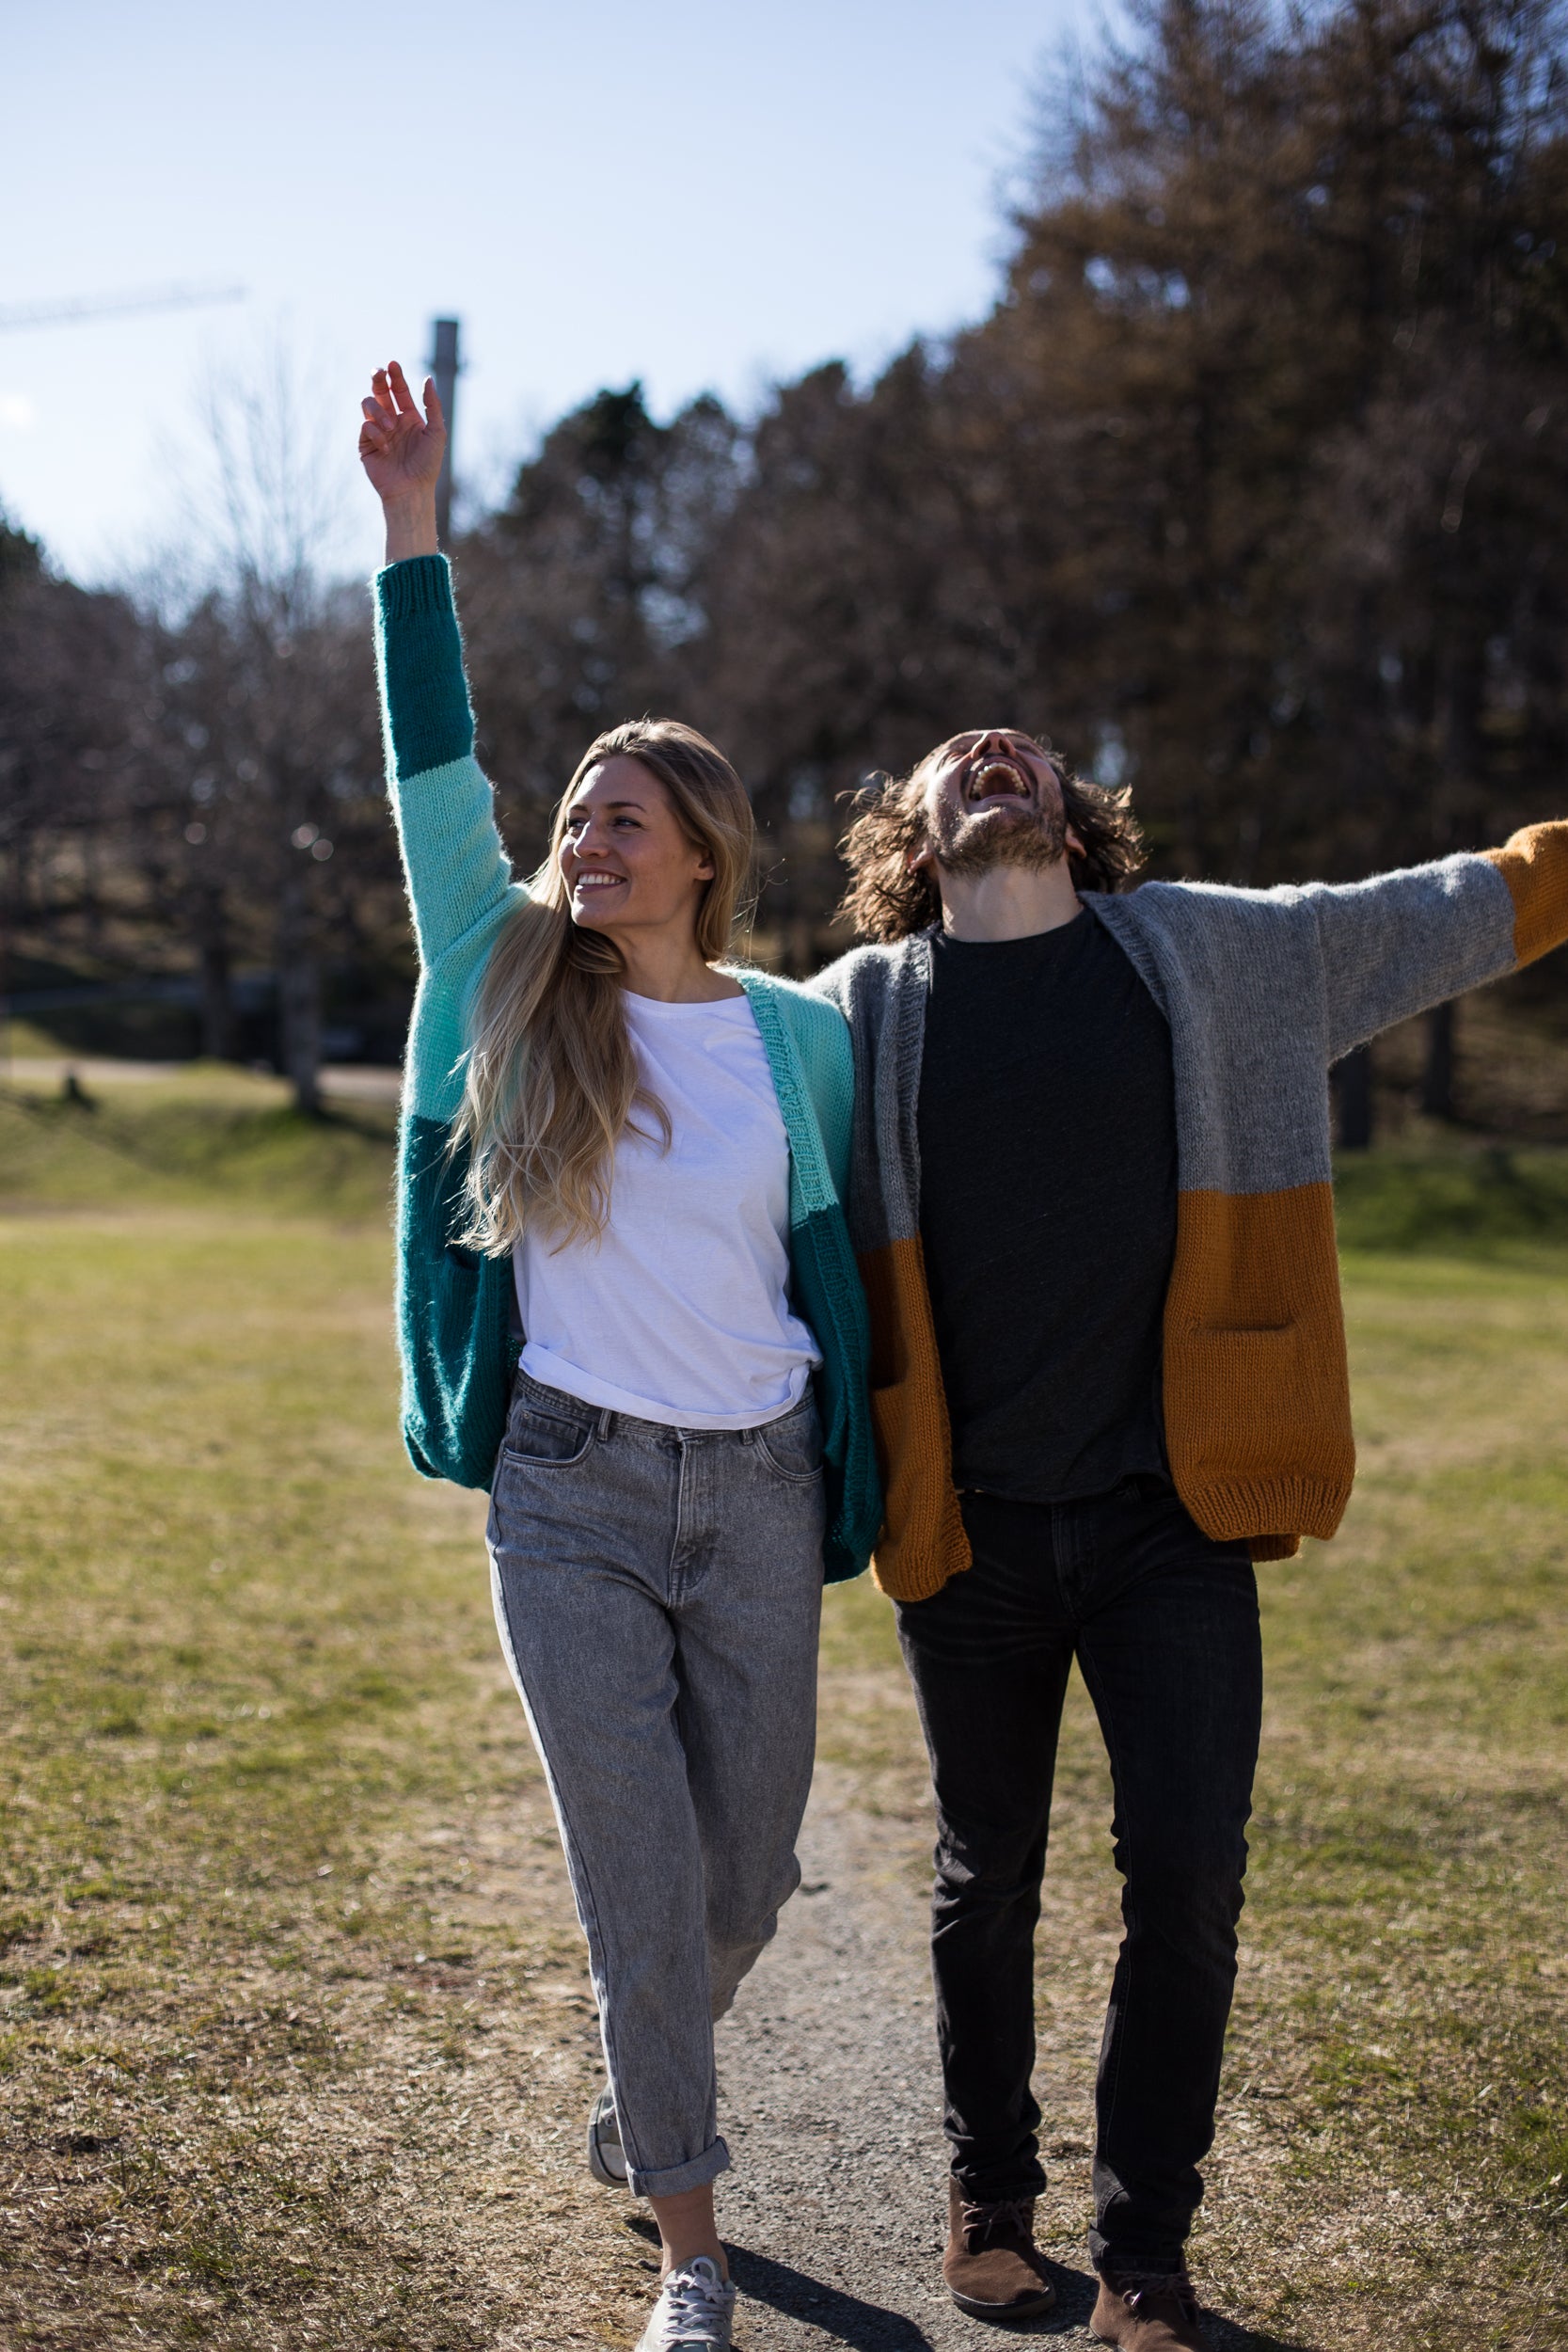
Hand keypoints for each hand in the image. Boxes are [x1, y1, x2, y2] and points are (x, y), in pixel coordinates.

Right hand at [358, 362, 442, 556]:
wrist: (411, 491)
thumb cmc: (427, 465)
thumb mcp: (436, 433)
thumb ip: (432, 405)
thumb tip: (428, 378)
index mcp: (409, 417)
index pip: (399, 390)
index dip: (395, 376)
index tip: (393, 364)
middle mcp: (392, 421)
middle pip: (380, 391)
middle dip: (378, 379)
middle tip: (379, 372)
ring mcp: (377, 431)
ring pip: (368, 405)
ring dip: (379, 411)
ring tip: (390, 427)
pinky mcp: (365, 444)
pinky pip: (365, 426)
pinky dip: (375, 432)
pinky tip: (385, 447)